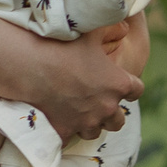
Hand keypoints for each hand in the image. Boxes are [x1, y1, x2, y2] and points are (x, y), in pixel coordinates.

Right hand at [22, 24, 142, 142]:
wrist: (30, 67)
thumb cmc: (62, 46)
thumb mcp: (91, 31)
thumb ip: (112, 29)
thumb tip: (124, 27)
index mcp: (117, 84)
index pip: (137, 90)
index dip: (129, 86)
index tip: (119, 82)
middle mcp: (106, 108)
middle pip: (118, 119)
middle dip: (111, 111)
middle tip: (99, 101)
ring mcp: (86, 123)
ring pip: (96, 131)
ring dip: (91, 122)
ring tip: (79, 112)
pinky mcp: (65, 132)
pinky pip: (70, 138)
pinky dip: (66, 131)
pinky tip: (58, 121)